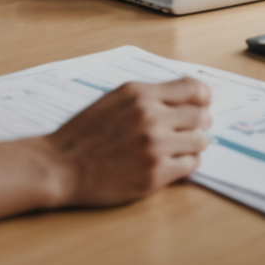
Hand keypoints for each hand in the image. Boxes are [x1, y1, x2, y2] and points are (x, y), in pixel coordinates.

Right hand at [44, 78, 212, 206]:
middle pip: (202, 116)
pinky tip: (171, 162)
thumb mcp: (114, 99)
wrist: (61, 166)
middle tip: (190, 128)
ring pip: (200, 142)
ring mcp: (154, 148)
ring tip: (179, 146)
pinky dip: (184, 163)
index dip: (203, 96)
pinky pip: (190, 166)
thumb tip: (186, 95)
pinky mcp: (154, 176)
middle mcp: (150, 118)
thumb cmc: (85, 133)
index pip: (193, 88)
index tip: (203, 102)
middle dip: (199, 122)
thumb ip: (148, 95)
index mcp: (140, 95)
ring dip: (193, 144)